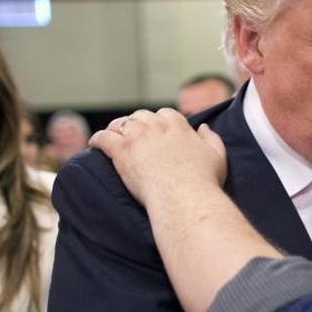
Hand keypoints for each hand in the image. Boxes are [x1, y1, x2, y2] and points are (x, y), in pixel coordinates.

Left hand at [90, 108, 226, 206]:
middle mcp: (157, 127)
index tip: (157, 130)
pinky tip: (94, 144)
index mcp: (178, 126)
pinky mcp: (122, 151)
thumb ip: (212, 139)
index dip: (159, 121)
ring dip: (116, 128)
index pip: (165, 114)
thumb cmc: (203, 182)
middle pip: (141, 116)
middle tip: (133, 135)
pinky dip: (97, 139)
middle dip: (137, 123)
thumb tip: (204, 127)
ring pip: (121, 124)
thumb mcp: (217, 157)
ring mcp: (138, 138)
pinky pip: (104, 138)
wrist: (184, 198)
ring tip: (112, 136)